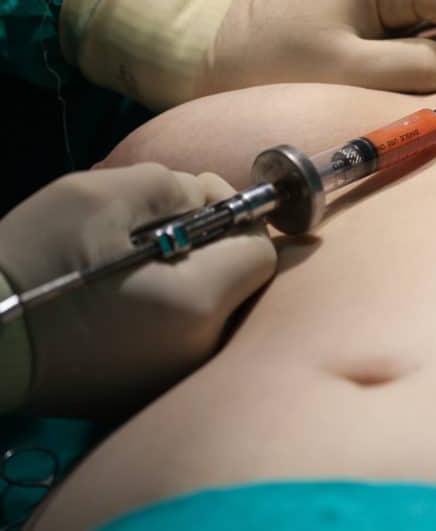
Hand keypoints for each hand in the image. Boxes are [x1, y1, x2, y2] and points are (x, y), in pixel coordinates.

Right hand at [0, 164, 276, 416]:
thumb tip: (211, 195)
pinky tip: (124, 294)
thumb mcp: (100, 195)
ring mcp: (174, 375)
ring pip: (214, 310)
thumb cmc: (33, 256)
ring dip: (192, 275)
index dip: (238, 218)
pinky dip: (169, 308)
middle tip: (157, 225)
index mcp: (197, 301)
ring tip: (134, 257)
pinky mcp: (146, 389)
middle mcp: (198, 347)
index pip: (262, 253)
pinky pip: (183, 337)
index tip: (196, 203)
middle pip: (242, 283)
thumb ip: (173, 186)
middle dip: (215, 245)